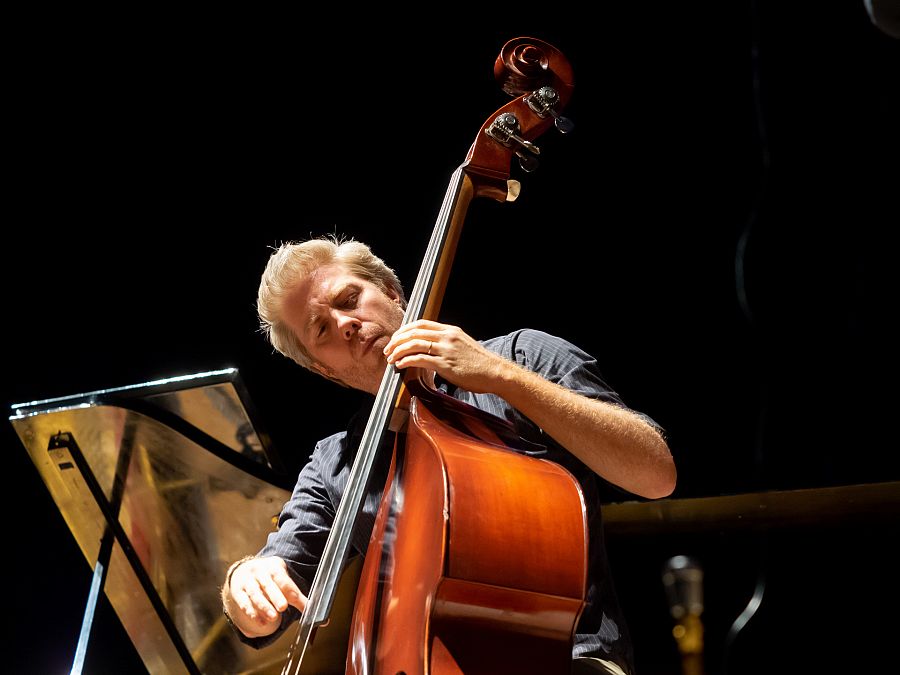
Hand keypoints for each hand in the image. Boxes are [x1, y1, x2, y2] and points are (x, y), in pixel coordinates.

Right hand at [222, 555, 306, 637]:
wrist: (245, 570)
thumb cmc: (269, 577)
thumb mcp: (282, 579)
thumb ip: (296, 594)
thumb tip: (312, 609)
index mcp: (273, 567)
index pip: (283, 578)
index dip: (290, 590)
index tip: (298, 601)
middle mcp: (259, 572)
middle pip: (268, 584)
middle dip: (276, 596)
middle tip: (283, 607)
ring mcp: (247, 581)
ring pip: (255, 594)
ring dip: (264, 607)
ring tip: (273, 618)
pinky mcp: (237, 592)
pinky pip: (244, 603)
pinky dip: (252, 613)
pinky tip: (261, 622)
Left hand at [383, 319, 508, 393]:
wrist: (495, 372)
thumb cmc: (480, 363)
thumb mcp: (463, 345)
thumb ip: (447, 343)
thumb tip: (431, 349)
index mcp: (450, 330)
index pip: (421, 323)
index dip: (405, 329)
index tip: (396, 338)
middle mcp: (447, 337)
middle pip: (414, 332)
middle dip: (397, 340)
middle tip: (388, 349)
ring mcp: (446, 350)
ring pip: (414, 344)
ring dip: (398, 351)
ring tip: (391, 359)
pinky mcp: (445, 364)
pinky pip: (420, 359)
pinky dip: (406, 361)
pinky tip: (400, 366)